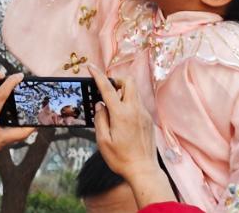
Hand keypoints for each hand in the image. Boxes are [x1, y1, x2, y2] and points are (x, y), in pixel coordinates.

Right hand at [88, 64, 174, 207]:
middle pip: (128, 81)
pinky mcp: (148, 120)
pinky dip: (128, 103)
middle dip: (117, 80)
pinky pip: (137, 104)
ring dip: (123, 92)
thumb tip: (100, 104)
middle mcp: (135, 110)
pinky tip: (122, 119)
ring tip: (113, 108)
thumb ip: (100, 119)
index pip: (108, 88)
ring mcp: (144, 114)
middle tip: (107, 90)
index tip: (90, 67)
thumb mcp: (103, 141)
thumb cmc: (120, 158)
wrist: (143, 170)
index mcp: (121, 114)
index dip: (98, 75)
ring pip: (134, 92)